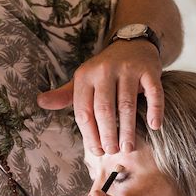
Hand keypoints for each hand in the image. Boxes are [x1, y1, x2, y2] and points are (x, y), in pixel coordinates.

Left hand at [37, 39, 162, 155]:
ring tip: (128, 148)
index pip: (84, 111)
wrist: (132, 43)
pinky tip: (155, 126)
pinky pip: (154, 92)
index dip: (89, 135)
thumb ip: (64, 95)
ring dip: (127, 130)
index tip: (97, 151)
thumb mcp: (82, 80)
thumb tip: (40, 102)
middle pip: (104, 110)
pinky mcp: (149, 69)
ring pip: (126, 105)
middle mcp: (104, 71)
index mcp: (84, 76)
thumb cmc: (103, 71)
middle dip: (107, 135)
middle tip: (112, 152)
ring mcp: (127, 69)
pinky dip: (155, 110)